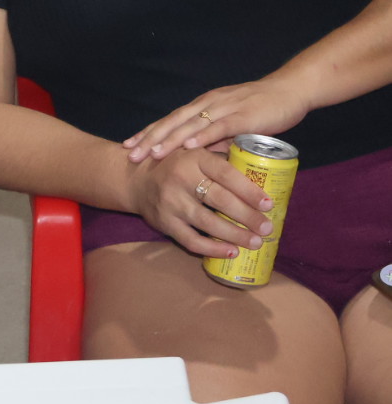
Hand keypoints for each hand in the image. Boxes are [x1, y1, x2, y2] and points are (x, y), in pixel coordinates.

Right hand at [122, 147, 275, 258]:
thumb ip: (223, 156)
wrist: (135, 179)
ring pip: (208, 222)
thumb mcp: (195, 151)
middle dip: (248, 216)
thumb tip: (264, 168)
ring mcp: (170, 202)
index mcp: (194, 157)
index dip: (248, 190)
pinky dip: (212, 248)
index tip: (268, 204)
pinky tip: (230, 251)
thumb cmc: (176, 164)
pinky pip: (191, 240)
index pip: (225, 173)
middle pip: (220, 199)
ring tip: (256, 242)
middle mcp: (180, 178)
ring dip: (235, 235)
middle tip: (268, 228)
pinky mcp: (163, 222)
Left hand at [123, 79, 310, 162]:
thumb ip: (215, 137)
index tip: (128, 145)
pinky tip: (187, 146)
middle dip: (150, 139)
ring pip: (190, 125)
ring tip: (151, 153)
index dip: (149, 132)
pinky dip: (201, 136)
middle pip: (173, 122)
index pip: (170, 120)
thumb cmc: (262, 108)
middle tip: (130, 154)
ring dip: (169, 140)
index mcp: (203, 105)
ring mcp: (224, 109)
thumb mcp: (232, 123)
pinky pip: (218, 127)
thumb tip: (199, 157)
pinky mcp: (243, 116)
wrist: (291, 91)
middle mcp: (208, 104)